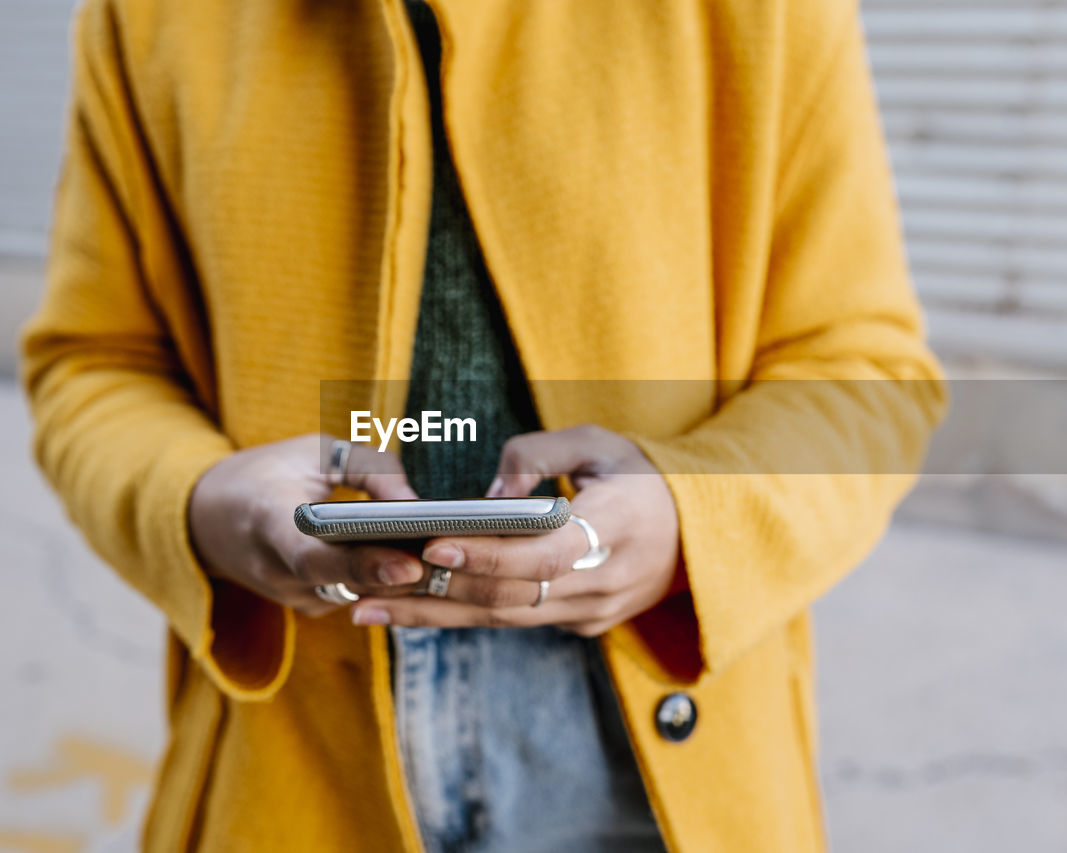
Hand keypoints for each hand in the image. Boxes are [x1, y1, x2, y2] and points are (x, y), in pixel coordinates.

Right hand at [189, 434, 426, 615]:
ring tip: (449, 558)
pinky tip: (427, 563)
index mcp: (267, 523)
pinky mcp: (310, 605)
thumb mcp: (315, 452)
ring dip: (404, 580)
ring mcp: (292, 596)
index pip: (315, 557)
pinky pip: (358, 596)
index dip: (363, 564)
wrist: (208, 519)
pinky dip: (389, 581)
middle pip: (349, 583)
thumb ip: (370, 471)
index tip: (409, 564)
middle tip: (451, 559)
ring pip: (360, 595)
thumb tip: (418, 505)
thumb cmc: (270, 472)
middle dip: (402, 574)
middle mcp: (276, 572)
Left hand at [350, 425, 681, 635]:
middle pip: (511, 596)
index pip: (545, 553)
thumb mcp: (600, 441)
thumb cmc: (641, 474)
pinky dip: (464, 615)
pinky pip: (516, 621)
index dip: (488, 554)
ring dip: (436, 617)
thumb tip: (488, 496)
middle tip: (368, 586)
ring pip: (505, 619)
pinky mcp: (582, 624)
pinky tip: (414, 611)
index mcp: (621, 525)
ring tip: (369, 610)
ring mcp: (596, 611)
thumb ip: (540, 454)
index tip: (432, 546)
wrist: (698, 532)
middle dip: (436, 594)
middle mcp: (608, 579)